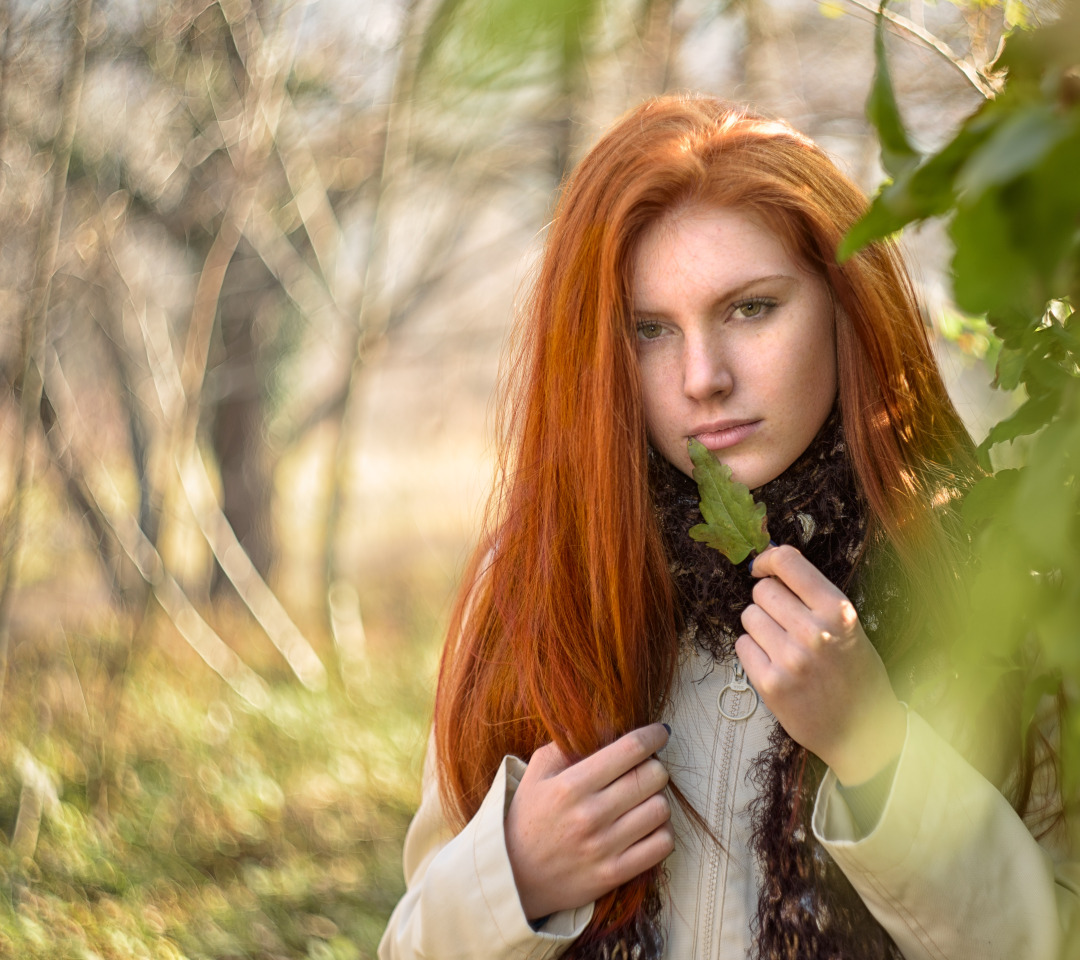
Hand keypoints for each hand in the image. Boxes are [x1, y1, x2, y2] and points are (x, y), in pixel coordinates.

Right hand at [504, 723, 673, 919]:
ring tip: (643, 799)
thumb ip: (565, 745)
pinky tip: (646, 827)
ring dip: (657, 799)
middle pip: (652, 777)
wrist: (514, 878)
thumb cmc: (527, 818)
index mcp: (571, 785)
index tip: (659, 733)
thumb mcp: (535, 774)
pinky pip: (662, 845)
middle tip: (644, 769)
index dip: (653, 736)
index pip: (629, 750)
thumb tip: (601, 723)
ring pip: (661, 809)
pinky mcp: (615, 874)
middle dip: (654, 766)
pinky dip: (661, 831)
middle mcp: (590, 815)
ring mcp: (604, 847)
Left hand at [736, 545, 905, 785]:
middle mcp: (814, 632)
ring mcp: (789, 659)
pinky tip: (775, 664)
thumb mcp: (848, 626)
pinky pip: (742, 646)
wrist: (863, 731)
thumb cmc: (855, 673)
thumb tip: (770, 562)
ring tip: (783, 645)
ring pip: (748, 616)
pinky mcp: (769, 684)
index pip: (787, 562)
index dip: (767, 560)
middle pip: (762, 591)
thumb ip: (813, 596)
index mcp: (838, 611)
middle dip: (769, 601)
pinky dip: (753, 651)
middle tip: (785, 621)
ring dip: (760, 627)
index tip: (761, 568)